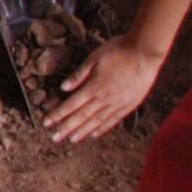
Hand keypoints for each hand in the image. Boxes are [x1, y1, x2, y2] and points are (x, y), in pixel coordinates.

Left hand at [48, 35, 163, 142]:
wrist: (145, 53)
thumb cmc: (117, 51)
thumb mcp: (94, 58)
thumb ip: (79, 75)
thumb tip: (63, 88)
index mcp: (94, 87)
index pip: (71, 105)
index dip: (58, 115)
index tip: (46, 123)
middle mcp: (105, 99)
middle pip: (82, 117)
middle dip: (66, 128)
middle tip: (54, 138)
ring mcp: (118, 103)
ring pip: (97, 121)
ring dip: (82, 131)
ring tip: (71, 140)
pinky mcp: (129, 105)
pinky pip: (113, 120)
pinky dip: (102, 128)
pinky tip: (94, 134)